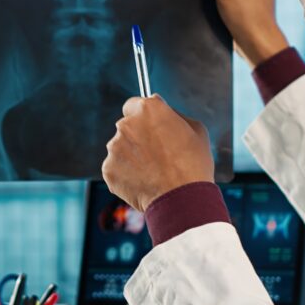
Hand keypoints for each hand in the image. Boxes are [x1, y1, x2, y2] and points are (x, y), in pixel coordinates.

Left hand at [101, 95, 213, 211]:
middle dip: (137, 137)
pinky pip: (116, 169)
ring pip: (120, 148)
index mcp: (147, 109)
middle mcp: (126, 124)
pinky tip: (143, 183)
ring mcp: (114, 147)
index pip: (134, 104)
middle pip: (126, 127)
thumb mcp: (195, 129)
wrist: (182, 199)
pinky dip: (126, 175)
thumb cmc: (194, 164)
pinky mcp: (108, 169)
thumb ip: (173, 114)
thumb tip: (159, 104)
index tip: (150, 128)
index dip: (143, 117)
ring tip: (152, 172)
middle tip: (156, 155)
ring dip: (131, 157)